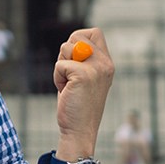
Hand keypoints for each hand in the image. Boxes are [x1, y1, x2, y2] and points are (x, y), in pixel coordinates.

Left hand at [53, 28, 113, 158]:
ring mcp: (96, 68)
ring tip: (69, 85)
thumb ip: (82, 59)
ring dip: (60, 66)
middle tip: (70, 76)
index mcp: (107, 63)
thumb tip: (72, 42)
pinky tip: (65, 91)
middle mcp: (105, 63)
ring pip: (66, 47)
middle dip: (66, 53)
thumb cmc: (78, 105)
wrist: (79, 131)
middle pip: (76, 36)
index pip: (94, 32)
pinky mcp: (83, 75)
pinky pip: (59, 64)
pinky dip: (57, 77)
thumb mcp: (85, 78)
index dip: (79, 40)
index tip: (76, 62)